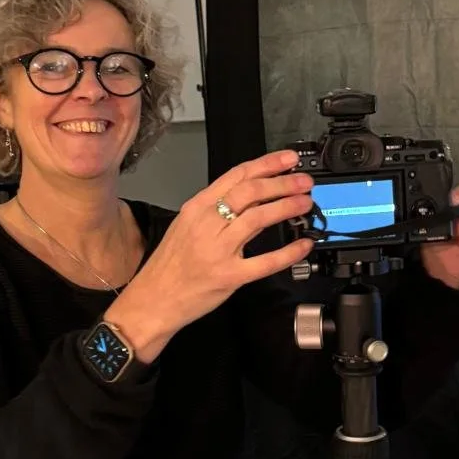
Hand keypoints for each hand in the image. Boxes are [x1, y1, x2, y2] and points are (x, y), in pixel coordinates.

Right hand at [110, 151, 313, 362]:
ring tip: (305, 203)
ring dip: (286, 207)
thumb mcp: (186, 225)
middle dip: (282, 183)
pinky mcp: (228, 276)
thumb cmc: (169, 265)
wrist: (152, 299)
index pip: (237, 175)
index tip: (288, 159)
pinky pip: (265, 262)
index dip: (267, 164)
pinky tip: (303, 245)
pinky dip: (288, 252)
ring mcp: (218, 250)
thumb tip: (252, 194)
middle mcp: (207, 224)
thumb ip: (214, 208)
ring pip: (258, 218)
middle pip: (250, 192)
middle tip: (303, 181)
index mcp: (197, 207)